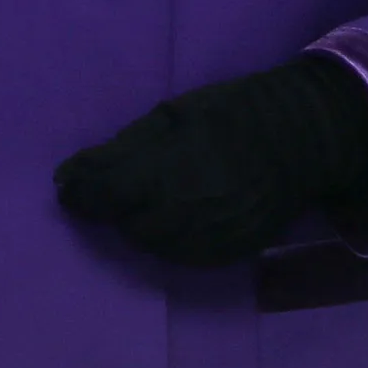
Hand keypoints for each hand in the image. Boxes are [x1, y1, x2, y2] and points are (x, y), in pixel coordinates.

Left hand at [54, 56, 367, 268]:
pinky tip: (176, 213)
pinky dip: (168, 236)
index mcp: (162, 168)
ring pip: (147, 242)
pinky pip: (178, 253)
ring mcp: (202, 237)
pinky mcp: (221, 253)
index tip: (68, 184)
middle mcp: (179, 210)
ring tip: (152, 194)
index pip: (100, 193)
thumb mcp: (172, 114)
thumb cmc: (230, 114)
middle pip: (121, 221)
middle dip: (111, 205)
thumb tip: (71, 175)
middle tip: (113, 186)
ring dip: (138, 221)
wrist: (298, 140)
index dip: (79, 190)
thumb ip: (122, 149)